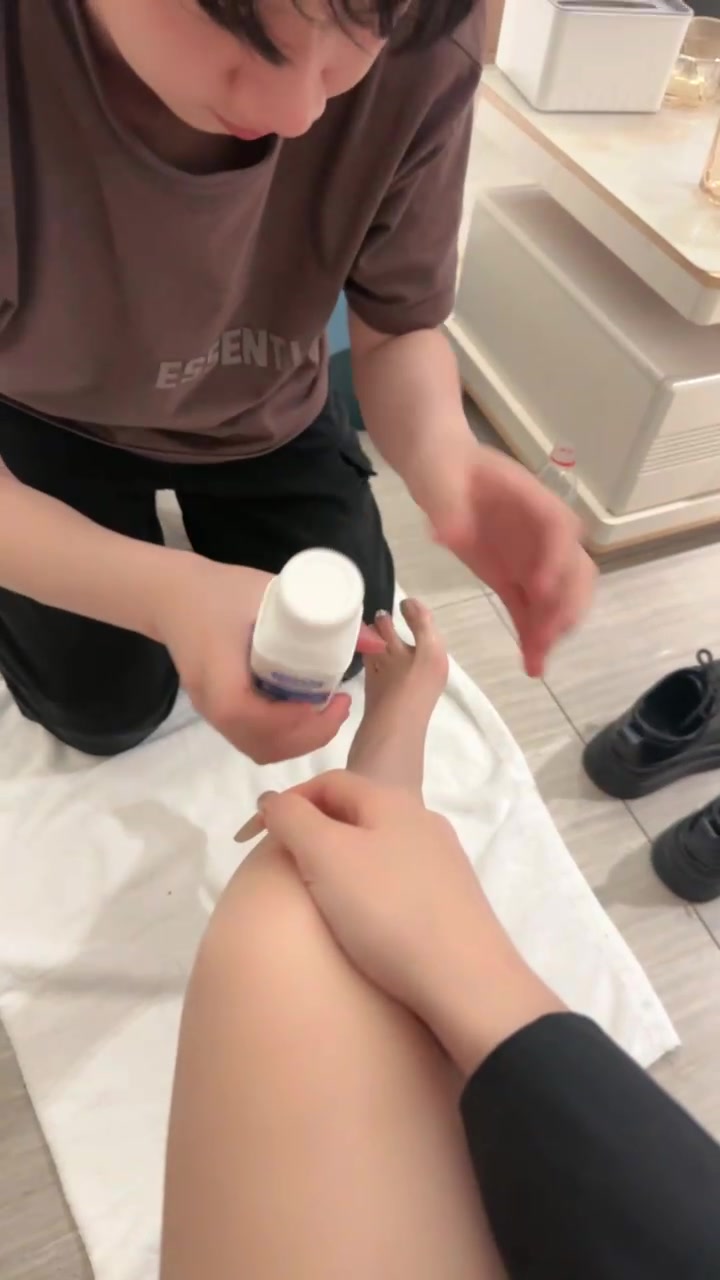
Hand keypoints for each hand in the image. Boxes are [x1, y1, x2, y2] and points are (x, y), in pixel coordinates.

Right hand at [150, 555, 382, 764]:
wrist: (172, 595)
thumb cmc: (218, 590)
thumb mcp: (270, 593)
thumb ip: (321, 615)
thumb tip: (375, 641)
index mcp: (219, 677)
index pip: (254, 718)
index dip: (294, 720)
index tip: (330, 700)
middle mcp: (212, 704)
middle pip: (261, 744)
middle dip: (308, 735)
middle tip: (340, 707)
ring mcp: (212, 713)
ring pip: (258, 747)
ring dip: (298, 740)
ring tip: (327, 712)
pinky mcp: (217, 712)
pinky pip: (251, 740)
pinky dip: (283, 737)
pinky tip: (304, 713)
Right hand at [240, 770, 559, 1069]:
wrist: (467, 982)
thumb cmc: (388, 911)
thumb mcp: (326, 855)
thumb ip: (292, 819)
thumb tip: (272, 799)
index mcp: (393, 801)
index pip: (328, 782)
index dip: (286, 802)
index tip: (252, 840)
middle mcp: (423, 822)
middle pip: (353, 813)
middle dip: (311, 832)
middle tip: (282, 869)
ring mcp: (442, 863)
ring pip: (375, 848)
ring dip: (338, 863)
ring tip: (316, 897)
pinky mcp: (451, 902)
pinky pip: (395, 882)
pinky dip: (366, 891)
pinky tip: (360, 922)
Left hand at [427, 446, 595, 676]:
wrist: (441, 473)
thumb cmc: (444, 468)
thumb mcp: (438, 478)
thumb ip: (447, 507)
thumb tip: (452, 535)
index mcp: (532, 500)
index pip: (559, 529)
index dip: (555, 559)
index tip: (538, 587)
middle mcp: (543, 533)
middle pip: (574, 570)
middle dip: (563, 605)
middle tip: (542, 635)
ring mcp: (533, 558)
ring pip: (560, 597)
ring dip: (552, 629)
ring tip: (536, 661)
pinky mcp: (515, 579)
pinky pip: (531, 611)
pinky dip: (534, 636)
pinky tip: (531, 663)